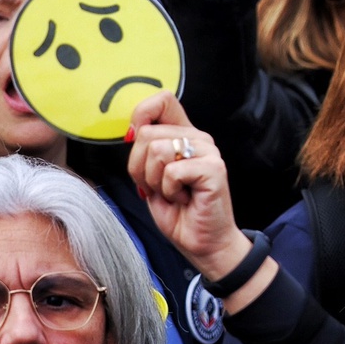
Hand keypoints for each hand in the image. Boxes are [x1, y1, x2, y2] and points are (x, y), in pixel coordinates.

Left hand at [125, 92, 243, 278]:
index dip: (141, 116)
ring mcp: (209, 151)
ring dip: (155, 181)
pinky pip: (172, 172)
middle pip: (147, 133)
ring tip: (172, 193)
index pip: (162, 100)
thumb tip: (131, 131)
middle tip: (157, 187)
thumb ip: (145, 151)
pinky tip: (184, 199)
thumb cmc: (179, 212)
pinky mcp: (213, 169)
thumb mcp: (151, 177)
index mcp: (184, 134)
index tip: (137, 144)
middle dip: (139, 167)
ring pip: (157, 151)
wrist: (204, 243)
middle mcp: (199, 138)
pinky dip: (169, 192)